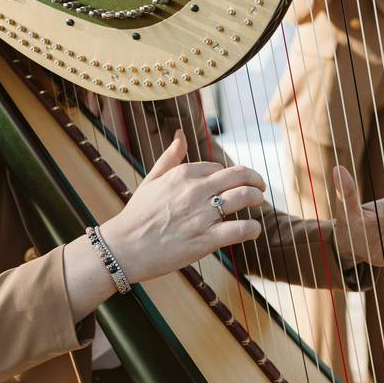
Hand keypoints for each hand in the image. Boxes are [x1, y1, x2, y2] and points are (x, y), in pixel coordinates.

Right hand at [101, 130, 265, 282]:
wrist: (123, 248)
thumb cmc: (136, 215)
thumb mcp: (151, 180)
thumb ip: (170, 157)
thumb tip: (180, 134)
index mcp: (184, 174)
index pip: (219, 168)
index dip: (229, 177)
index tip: (232, 185)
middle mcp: (196, 190)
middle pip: (239, 176)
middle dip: (255, 180)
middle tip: (260, 188)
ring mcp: (202, 215)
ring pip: (244, 198)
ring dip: (258, 199)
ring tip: (260, 204)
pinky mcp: (206, 240)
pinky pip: (239, 229)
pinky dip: (252, 229)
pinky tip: (253, 230)